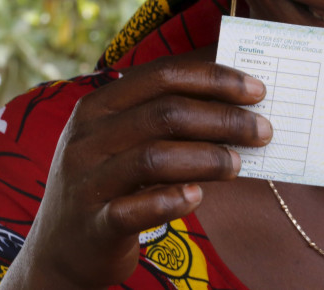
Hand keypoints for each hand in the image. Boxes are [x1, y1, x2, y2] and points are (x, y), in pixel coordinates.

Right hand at [0, 56, 270, 288]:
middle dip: (223, 118)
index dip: (213, 78)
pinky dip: (172, 200)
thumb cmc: (108, 183)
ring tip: (239, 164)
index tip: (256, 89)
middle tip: (263, 129)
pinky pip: (136, 209)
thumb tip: (232, 95)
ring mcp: (87, 180)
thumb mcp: (121, 140)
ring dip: (208, 158)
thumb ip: (163, 116)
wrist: (60, 248)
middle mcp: (87, 136)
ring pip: (155, 157)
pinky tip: (198, 196)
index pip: (162, 75)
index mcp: (99, 105)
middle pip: (165, 113)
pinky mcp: (93, 223)